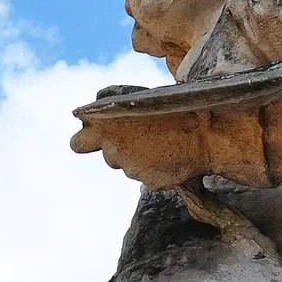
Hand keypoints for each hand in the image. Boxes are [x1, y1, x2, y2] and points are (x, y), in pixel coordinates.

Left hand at [69, 106, 212, 187]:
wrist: (204, 132)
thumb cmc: (174, 109)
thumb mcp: (140, 100)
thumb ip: (116, 113)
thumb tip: (103, 118)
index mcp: (106, 127)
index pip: (77, 143)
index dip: (87, 140)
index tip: (99, 135)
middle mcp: (114, 149)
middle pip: (106, 157)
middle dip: (114, 152)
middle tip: (134, 143)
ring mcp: (131, 168)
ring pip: (128, 166)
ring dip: (139, 159)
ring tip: (162, 144)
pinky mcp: (147, 182)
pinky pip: (146, 176)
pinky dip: (155, 169)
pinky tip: (170, 155)